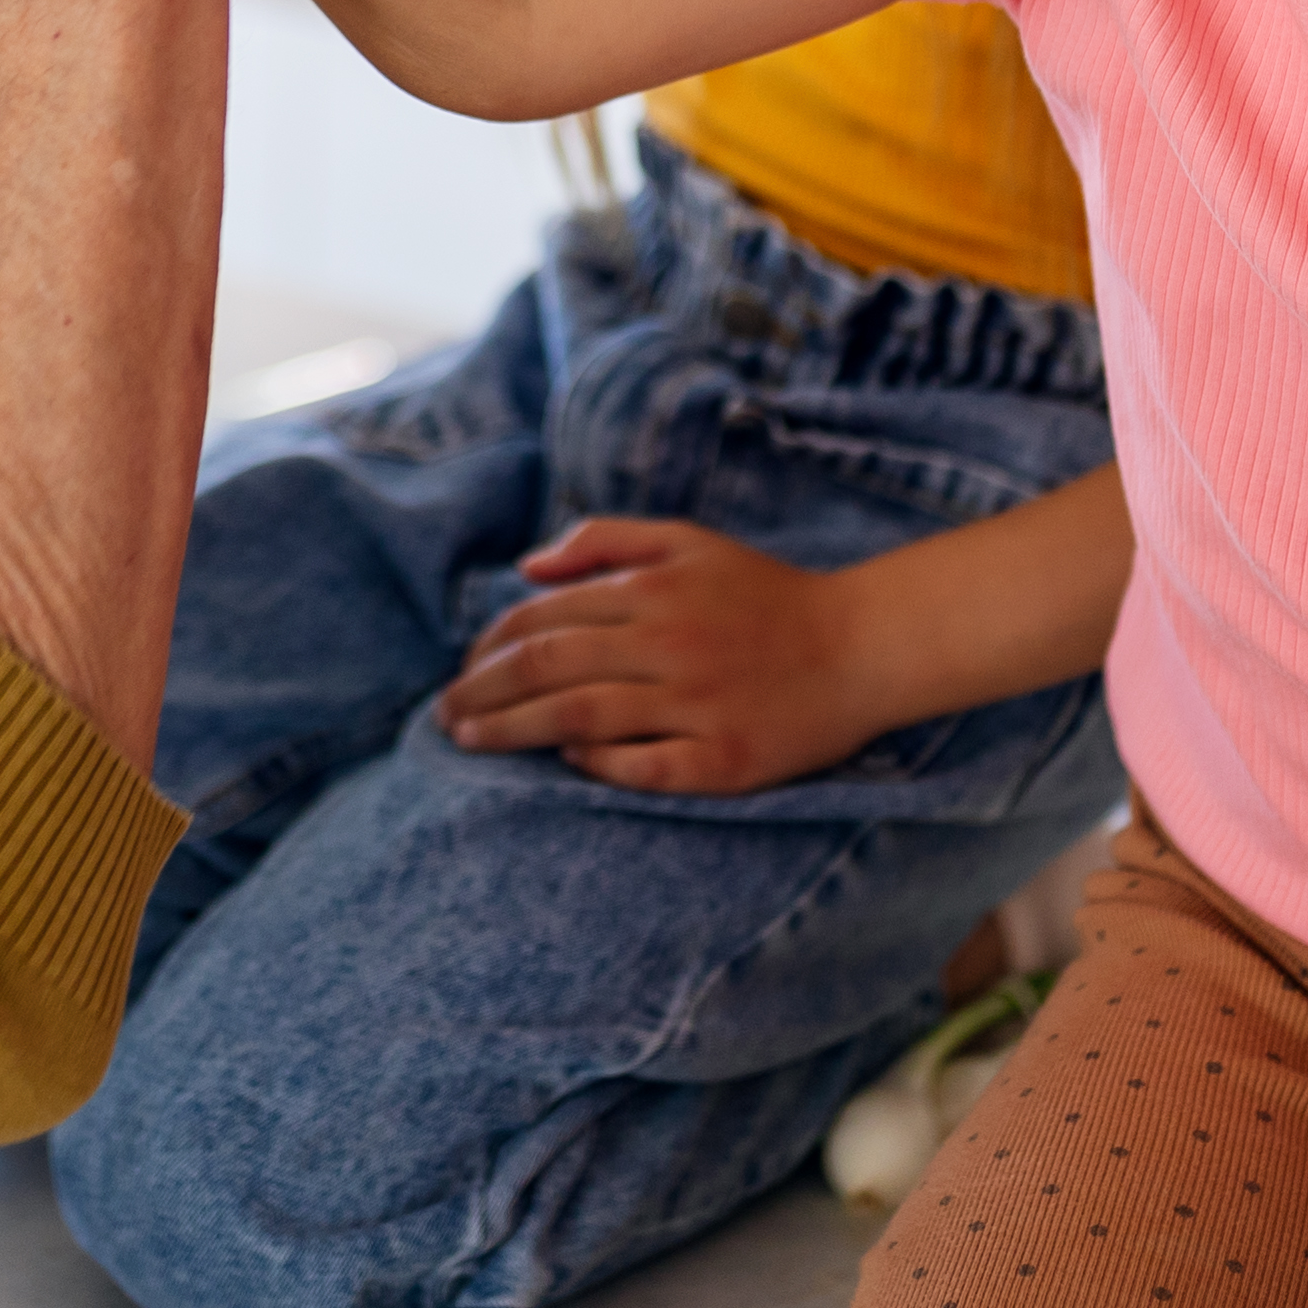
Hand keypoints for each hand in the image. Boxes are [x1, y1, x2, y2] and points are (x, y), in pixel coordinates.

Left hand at [435, 517, 903, 794]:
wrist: (863, 646)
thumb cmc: (766, 595)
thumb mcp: (688, 543)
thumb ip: (607, 540)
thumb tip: (527, 567)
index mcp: (655, 590)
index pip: (545, 618)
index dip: (491, 646)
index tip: (463, 670)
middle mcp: (671, 643)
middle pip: (550, 667)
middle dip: (484, 691)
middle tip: (444, 716)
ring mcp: (699, 704)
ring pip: (581, 717)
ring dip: (514, 731)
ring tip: (472, 743)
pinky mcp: (728, 759)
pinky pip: (645, 767)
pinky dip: (598, 764)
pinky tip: (566, 762)